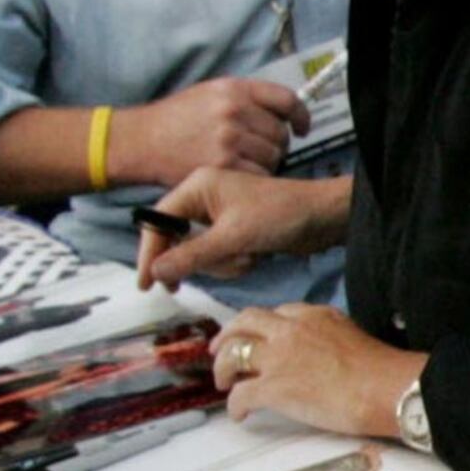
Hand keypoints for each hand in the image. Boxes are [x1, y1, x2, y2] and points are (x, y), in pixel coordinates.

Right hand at [114, 75, 304, 184]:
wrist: (141, 141)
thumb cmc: (174, 120)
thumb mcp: (208, 93)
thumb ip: (244, 99)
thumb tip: (280, 111)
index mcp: (234, 89)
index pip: (286, 100)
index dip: (300, 116)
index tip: (301, 127)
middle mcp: (234, 110)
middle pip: (280, 134)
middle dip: (276, 146)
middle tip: (260, 153)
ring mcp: (230, 138)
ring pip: (273, 157)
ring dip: (266, 164)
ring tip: (245, 164)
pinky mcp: (223, 164)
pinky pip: (259, 174)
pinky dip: (254, 178)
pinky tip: (239, 176)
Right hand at [137, 165, 351, 287]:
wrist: (323, 216)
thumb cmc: (280, 215)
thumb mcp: (233, 237)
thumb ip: (191, 255)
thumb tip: (156, 272)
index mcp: (198, 186)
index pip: (159, 221)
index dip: (151, 252)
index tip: (146, 283)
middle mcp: (204, 198)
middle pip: (179, 242)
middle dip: (203, 260)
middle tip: (221, 265)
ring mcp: (220, 216)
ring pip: (201, 255)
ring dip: (224, 263)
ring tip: (249, 255)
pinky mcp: (235, 231)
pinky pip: (221, 257)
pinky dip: (236, 263)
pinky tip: (257, 256)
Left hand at [208, 302, 422, 438]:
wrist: (387, 389)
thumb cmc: (382, 370)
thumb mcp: (353, 335)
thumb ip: (330, 335)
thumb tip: (324, 354)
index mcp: (313, 315)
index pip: (277, 314)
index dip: (263, 328)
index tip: (260, 339)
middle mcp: (290, 329)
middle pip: (245, 322)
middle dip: (228, 335)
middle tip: (220, 350)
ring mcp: (278, 357)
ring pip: (233, 353)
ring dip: (223, 368)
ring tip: (224, 382)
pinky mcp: (274, 387)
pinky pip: (241, 394)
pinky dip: (235, 405)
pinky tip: (239, 415)